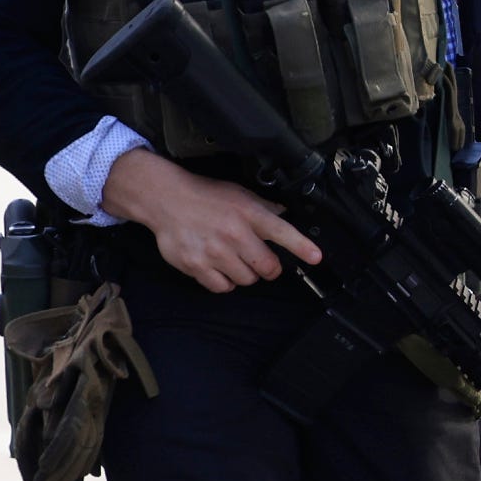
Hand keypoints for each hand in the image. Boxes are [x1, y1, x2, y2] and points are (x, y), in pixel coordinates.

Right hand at [102, 149, 320, 292]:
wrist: (165, 199)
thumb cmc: (204, 196)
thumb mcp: (238, 193)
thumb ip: (263, 206)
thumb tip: (284, 214)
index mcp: (248, 213)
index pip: (282, 232)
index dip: (301, 247)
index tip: (316, 257)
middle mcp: (234, 233)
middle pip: (267, 267)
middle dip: (268, 268)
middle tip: (260, 261)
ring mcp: (215, 252)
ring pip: (246, 280)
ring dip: (244, 274)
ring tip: (232, 259)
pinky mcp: (197, 266)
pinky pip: (222, 287)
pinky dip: (224, 282)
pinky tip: (218, 267)